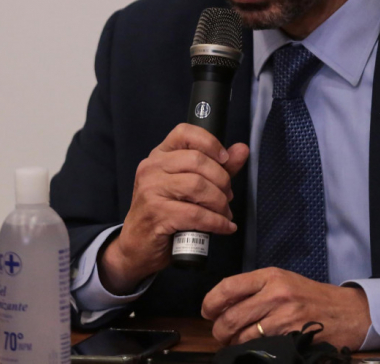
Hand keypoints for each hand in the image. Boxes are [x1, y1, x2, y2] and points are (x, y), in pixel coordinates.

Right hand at [98, 124, 249, 293]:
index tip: (225, 159)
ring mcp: (151, 190)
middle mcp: (151, 168)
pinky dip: (216, 222)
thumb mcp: (190, 186)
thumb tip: (242, 149)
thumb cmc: (165, 213)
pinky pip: (195, 214)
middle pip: (197, 160)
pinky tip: (224, 227)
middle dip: (222, 180)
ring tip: (225, 213)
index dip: (210, 142)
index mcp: (159, 155)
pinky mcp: (156, 214)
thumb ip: (217, 167)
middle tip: (228, 196)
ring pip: (197, 186)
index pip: (184, 132)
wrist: (137, 247)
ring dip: (220, 202)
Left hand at [202, 267, 370, 350]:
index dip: (210, 303)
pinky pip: (259, 347)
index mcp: (271, 276)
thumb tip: (222, 304)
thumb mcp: (284, 281)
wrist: (347, 312)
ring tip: (236, 342)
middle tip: (221, 333)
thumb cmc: (313, 297)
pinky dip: (251, 350)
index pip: (228, 287)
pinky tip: (255, 347)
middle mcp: (276, 293)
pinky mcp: (291, 336)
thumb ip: (255, 289)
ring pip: (241, 335)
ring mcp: (284, 316)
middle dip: (219, 330)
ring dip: (233, 343)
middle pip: (230, 316)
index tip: (207, 311)